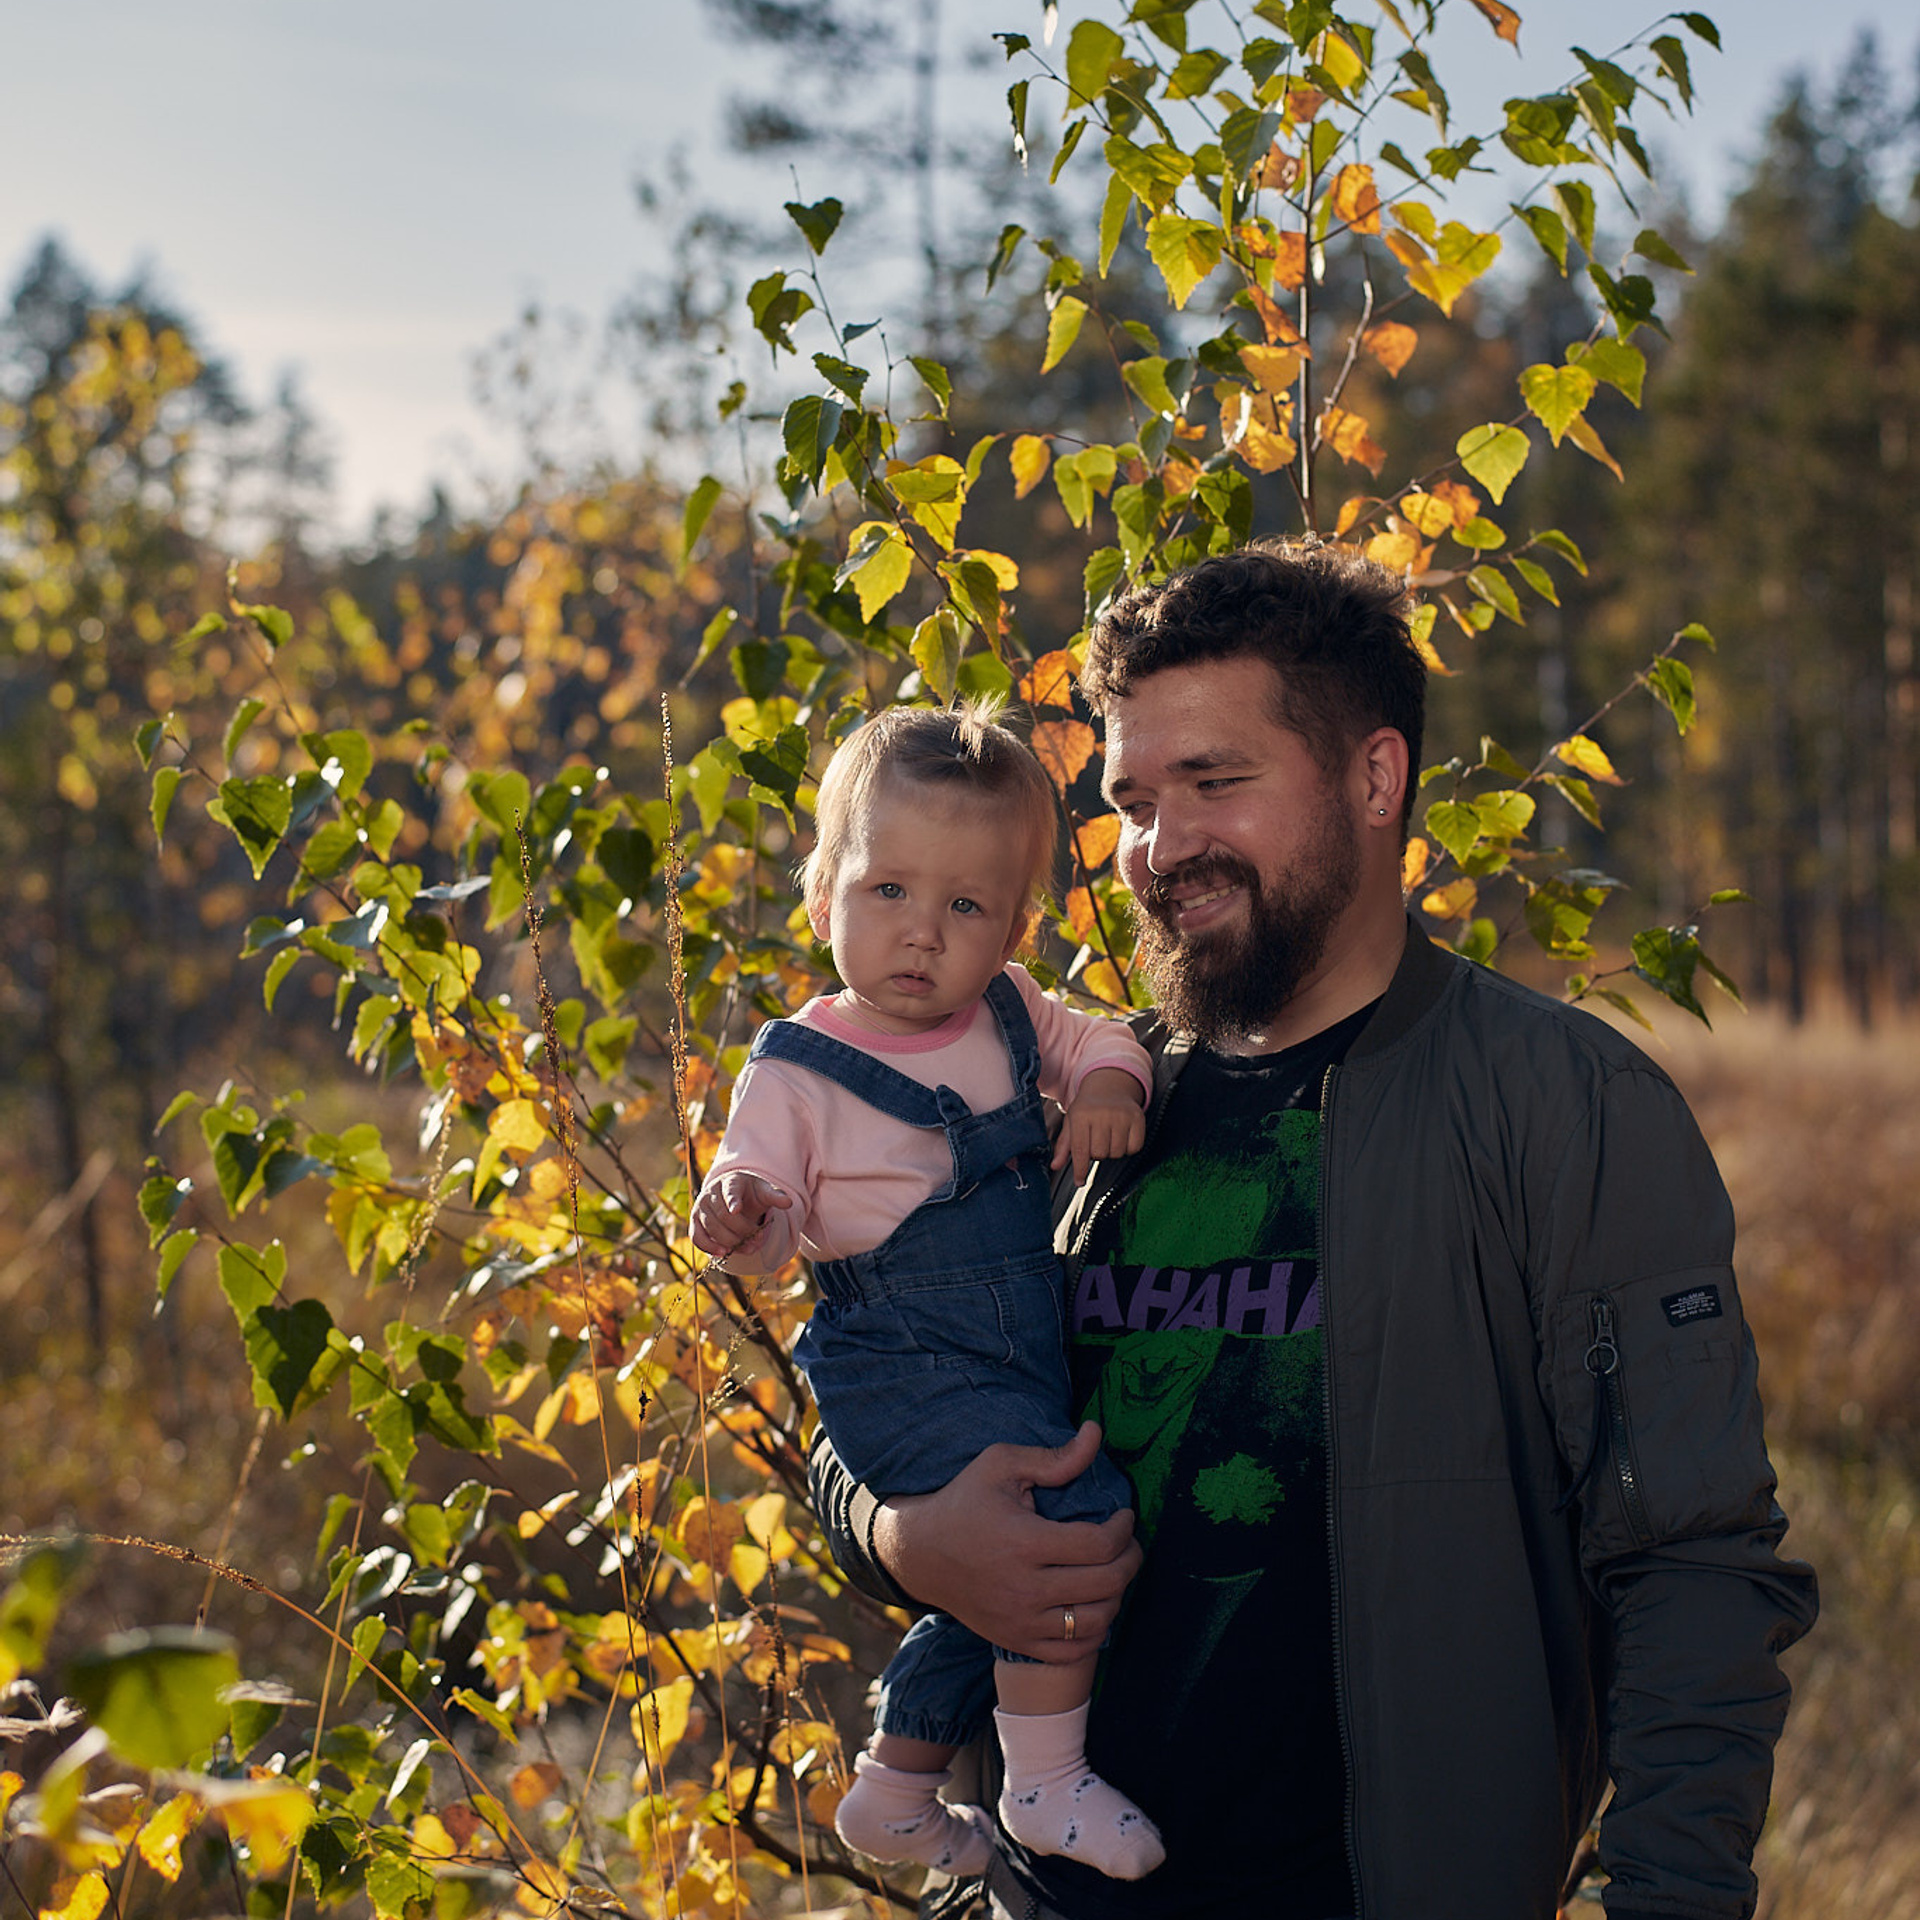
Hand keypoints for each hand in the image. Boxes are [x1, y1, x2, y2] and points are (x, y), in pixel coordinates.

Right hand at [690, 1170, 791, 1258]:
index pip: (731, 1190)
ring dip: (729, 1241)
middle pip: (723, 1215)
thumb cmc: (751, 1193)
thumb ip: (775, 1196)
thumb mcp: (765, 1192)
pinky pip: (696, 1236)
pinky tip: (723, 1253)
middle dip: (741, 1231)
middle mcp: (712, 1192)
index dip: (733, 1200)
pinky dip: (708, 1246)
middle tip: (757, 1241)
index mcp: (731, 1181)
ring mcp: (701, 1206)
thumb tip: (789, 1202)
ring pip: (711, 1227)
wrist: (734, 1196)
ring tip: (748, 1249)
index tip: (736, 1210)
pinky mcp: (695, 1221)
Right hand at [873, 1421, 1141, 1663]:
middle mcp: (1025, 1588)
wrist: (920, 1553)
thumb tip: (1097, 1433)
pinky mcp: (1017, 1641)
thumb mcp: (1001, 1465)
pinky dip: (1096, 1631)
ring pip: (1096, 1621)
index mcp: (1024, 1542)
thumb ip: (1054, 1457)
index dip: (1124, 1529)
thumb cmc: (964, 1501)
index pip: (1099, 1544)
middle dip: (1131, 1559)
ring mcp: (1021, 1621)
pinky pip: (1073, 1651)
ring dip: (1117, 1595)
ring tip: (1113, 1571)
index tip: (1124, 1516)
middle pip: (1106, 1583)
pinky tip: (1094, 1604)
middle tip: (1129, 1542)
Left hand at [1052, 1067, 1147, 1186]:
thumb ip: (1063, 1146)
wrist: (1109, 1087)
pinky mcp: (1137, 1117)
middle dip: (1096, 1153)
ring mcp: (1121, 1115)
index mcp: (1081, 1115)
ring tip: (1108, 1137)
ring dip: (1112, 1151)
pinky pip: (1134, 1148)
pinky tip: (1122, 1137)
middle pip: (1099, 1154)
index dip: (1080, 1169)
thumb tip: (1054, 1166)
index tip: (1079, 1181)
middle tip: (1096, 1141)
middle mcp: (1101, 1114)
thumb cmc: (1087, 1109)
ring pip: (1117, 1153)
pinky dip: (1128, 1148)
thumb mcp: (1071, 1123)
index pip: (1080, 1150)